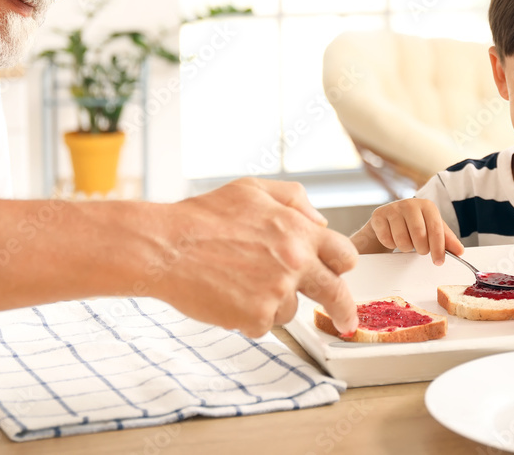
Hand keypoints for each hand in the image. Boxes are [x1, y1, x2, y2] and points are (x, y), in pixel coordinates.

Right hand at [151, 177, 357, 337]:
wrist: (166, 247)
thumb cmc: (203, 217)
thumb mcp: (254, 189)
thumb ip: (295, 200)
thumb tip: (321, 221)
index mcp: (298, 231)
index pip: (344, 254)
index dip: (342, 264)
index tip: (342, 275)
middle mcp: (294, 262)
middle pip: (335, 293)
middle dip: (344, 310)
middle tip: (347, 320)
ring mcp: (276, 292)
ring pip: (291, 309)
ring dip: (274, 302)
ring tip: (241, 281)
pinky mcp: (255, 317)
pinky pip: (264, 324)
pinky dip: (250, 315)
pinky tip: (229, 295)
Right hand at [362, 198, 464, 264]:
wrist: (389, 219)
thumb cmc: (415, 224)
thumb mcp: (432, 229)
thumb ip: (447, 240)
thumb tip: (460, 251)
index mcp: (427, 206)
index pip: (436, 229)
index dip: (438, 248)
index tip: (439, 261)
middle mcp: (410, 204)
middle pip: (419, 235)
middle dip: (421, 248)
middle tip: (420, 249)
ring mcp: (393, 208)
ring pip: (402, 240)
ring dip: (406, 248)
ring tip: (406, 242)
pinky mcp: (378, 216)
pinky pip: (387, 240)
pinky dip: (392, 244)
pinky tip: (393, 237)